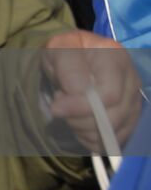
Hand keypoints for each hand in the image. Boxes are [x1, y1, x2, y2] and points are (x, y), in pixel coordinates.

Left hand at [42, 30, 141, 149]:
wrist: (72, 56)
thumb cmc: (64, 51)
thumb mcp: (59, 50)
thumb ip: (68, 70)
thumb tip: (77, 94)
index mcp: (115, 58)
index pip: (109, 95)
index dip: (82, 107)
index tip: (56, 108)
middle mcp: (131, 79)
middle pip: (114, 116)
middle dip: (81, 120)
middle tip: (59, 110)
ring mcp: (133, 99)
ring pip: (116, 130)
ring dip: (85, 130)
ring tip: (69, 114)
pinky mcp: (130, 116)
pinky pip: (116, 138)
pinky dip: (94, 139)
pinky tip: (79, 126)